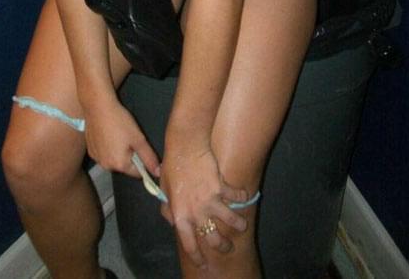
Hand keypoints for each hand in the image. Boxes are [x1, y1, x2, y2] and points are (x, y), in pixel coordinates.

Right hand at [83, 97, 159, 177]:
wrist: (98, 107)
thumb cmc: (119, 121)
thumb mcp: (139, 139)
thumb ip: (149, 158)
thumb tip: (158, 172)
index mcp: (119, 165)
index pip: (137, 172)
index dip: (142, 160)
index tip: (140, 146)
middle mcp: (106, 166)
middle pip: (124, 166)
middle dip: (129, 155)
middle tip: (129, 137)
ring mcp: (97, 158)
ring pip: (114, 159)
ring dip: (118, 151)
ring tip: (118, 134)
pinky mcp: (91, 151)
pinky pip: (103, 153)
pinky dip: (107, 147)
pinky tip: (109, 134)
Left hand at [160, 140, 248, 267]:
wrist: (185, 145)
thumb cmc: (172, 166)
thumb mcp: (164, 189)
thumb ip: (168, 207)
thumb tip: (171, 220)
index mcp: (180, 215)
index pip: (189, 245)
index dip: (197, 257)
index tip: (203, 264)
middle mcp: (196, 212)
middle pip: (214, 239)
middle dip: (223, 246)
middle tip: (227, 245)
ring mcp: (210, 200)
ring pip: (231, 222)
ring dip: (238, 225)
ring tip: (241, 225)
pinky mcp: (222, 187)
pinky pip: (237, 197)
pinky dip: (242, 197)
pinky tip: (244, 196)